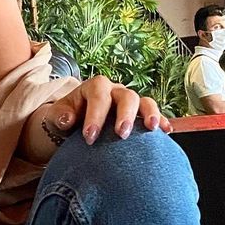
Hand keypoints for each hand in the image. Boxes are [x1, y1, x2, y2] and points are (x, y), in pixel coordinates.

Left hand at [52, 77, 170, 143]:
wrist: (75, 125)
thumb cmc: (67, 119)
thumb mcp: (57, 116)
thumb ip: (59, 116)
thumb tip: (67, 119)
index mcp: (95, 87)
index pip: (98, 95)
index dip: (95, 115)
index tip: (90, 137)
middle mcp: (116, 91)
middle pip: (127, 96)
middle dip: (125, 115)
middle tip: (121, 134)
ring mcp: (130, 103)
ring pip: (145, 101)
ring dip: (150, 114)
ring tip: (151, 128)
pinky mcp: (140, 115)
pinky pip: (155, 115)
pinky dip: (163, 121)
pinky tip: (167, 132)